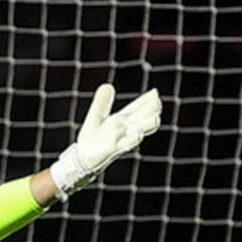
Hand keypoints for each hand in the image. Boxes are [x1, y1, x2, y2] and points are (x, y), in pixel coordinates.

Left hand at [49, 84, 161, 200]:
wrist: (84, 156)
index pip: (138, 108)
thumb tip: (107, 85)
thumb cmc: (94, 136)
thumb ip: (102, 102)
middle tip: (157, 104)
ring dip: (145, 127)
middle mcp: (125, 130)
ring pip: (137, 134)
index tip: (154, 93)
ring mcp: (120, 140)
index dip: (147, 101)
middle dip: (150, 113)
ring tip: (155, 120)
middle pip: (142, 120)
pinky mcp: (111, 150)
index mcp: (123, 120)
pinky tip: (134, 134)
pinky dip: (127, 140)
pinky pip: (121, 145)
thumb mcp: (96, 115)